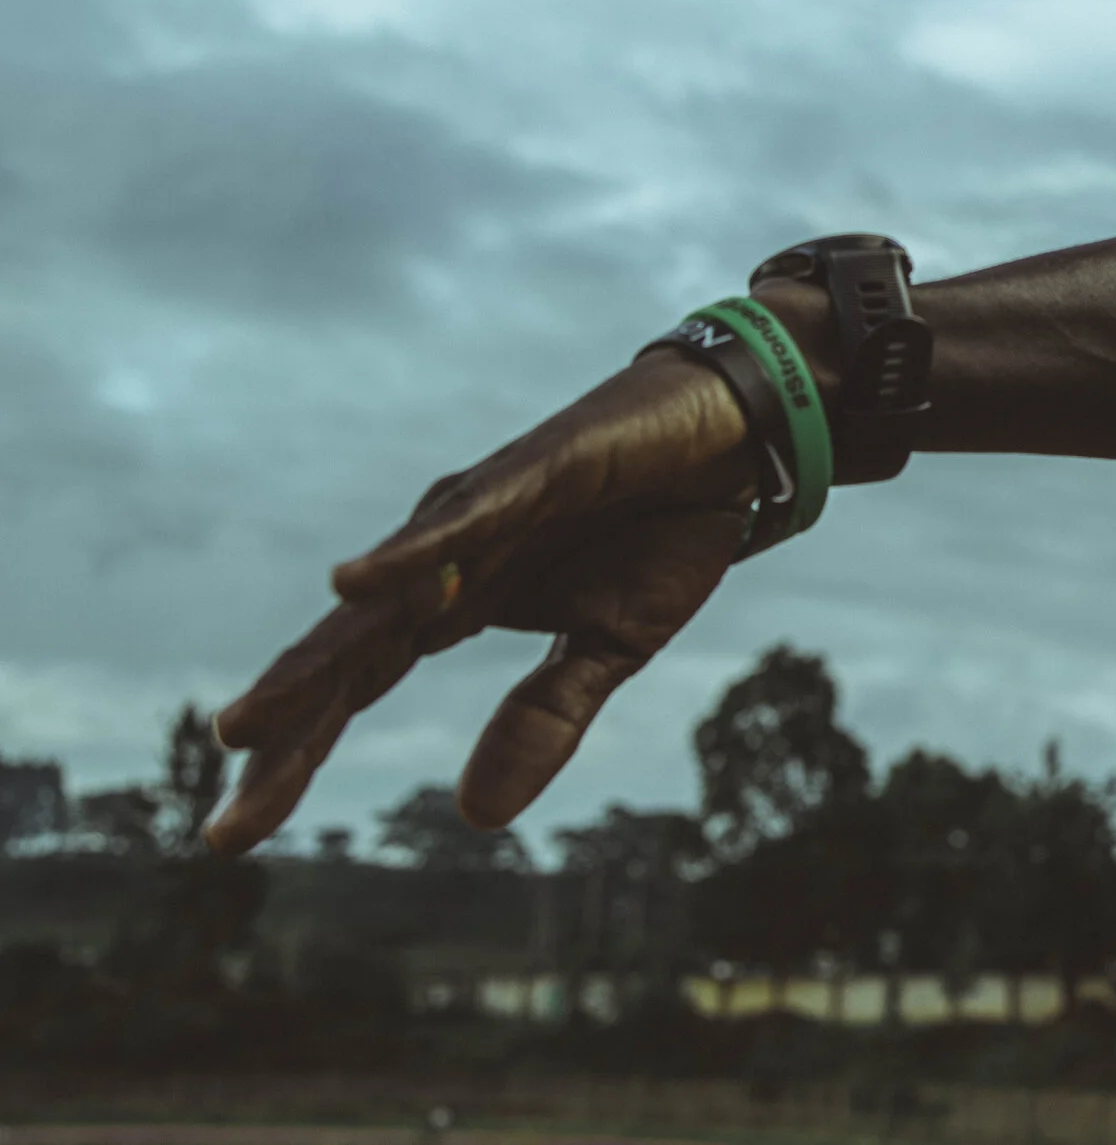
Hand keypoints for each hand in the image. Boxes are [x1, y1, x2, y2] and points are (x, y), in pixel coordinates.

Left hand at [205, 353, 759, 855]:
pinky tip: (352, 585)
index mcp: (455, 601)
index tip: (234, 834)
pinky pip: (460, 521)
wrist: (730, 438)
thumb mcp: (611, 648)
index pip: (355, 688)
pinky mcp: (530, 471)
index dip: (296, 756)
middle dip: (284, 733)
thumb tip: (473, 819)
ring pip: (381, 598)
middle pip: (344, 657)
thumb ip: (542, 720)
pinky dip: (405, 556)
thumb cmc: (663, 530)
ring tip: (248, 726)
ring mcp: (479, 511)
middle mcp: (443, 556)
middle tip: (227, 826)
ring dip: (313, 662)